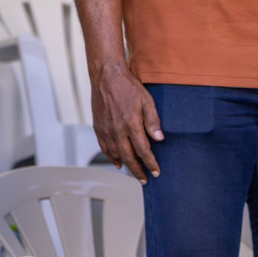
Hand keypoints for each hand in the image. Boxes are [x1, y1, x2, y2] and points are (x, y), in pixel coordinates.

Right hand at [92, 61, 162, 181]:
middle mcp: (117, 130)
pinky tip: (116, 162)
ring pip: (115, 154)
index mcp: (131, 124)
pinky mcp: (98, 126)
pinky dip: (110, 157)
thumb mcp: (147, 101)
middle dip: (138, 170)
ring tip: (133, 172)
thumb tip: (159, 139)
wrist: (106, 76)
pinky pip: (104, 147)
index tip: (156, 172)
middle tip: (145, 180)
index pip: (143, 150)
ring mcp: (106, 129)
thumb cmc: (128, 87)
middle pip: (128, 157)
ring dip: (125, 165)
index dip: (151, 163)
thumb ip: (153, 121)